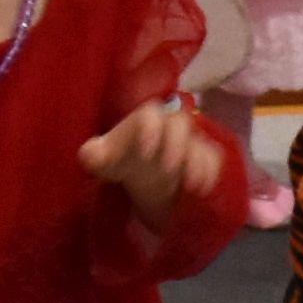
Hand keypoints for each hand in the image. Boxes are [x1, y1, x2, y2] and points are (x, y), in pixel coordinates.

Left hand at [81, 96, 227, 221]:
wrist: (144, 176)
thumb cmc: (122, 161)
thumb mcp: (103, 161)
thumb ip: (94, 155)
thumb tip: (90, 154)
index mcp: (144, 120)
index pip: (149, 114)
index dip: (149, 129)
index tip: (145, 151)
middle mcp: (170, 125)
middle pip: (179, 123)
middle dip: (176, 144)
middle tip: (168, 168)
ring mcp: (190, 141)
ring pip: (200, 141)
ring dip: (198, 160)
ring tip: (191, 183)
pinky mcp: (204, 156)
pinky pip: (212, 159)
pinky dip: (209, 172)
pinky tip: (201, 188)